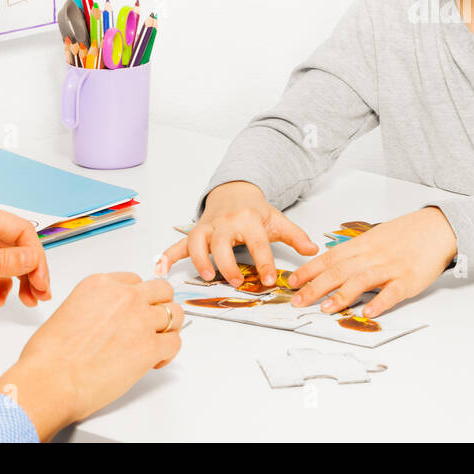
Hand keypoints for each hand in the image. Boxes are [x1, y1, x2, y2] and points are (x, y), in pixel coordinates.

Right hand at [0, 272, 181, 440]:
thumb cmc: (48, 357)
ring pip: (175, 314)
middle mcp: (125, 297)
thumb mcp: (67, 312)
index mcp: (101, 284)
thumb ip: (93, 308)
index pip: (135, 280)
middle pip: (162, 290)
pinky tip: (155, 361)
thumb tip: (104, 321)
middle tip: (152, 323)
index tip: (136, 309)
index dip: (138, 297)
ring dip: (168, 328)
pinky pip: (175, 342)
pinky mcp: (150, 347)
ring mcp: (140, 320)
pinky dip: (169, 352)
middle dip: (159, 306)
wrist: (49, 380)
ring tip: (157, 342)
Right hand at [158, 181, 317, 288]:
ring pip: (199, 243)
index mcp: (249, 220)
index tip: (269, 281)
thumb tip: (313, 250)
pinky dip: (167, 255)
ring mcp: (208, 227)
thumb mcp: (277, 219)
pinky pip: (178, 244)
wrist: (234, 191)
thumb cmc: (255, 210)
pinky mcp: (195, 232)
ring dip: (200, 260)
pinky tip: (160, 269)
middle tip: (235, 282)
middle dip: (228, 264)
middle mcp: (226, 223)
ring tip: (206, 277)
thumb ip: (295, 236)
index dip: (264, 263)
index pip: (258, 243)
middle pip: (223, 244)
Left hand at [289, 206, 456, 317]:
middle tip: (297, 300)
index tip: (292, 282)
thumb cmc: (406, 234)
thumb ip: (355, 251)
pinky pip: (392, 291)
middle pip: (340, 270)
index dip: (309, 270)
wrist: (437, 228)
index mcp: (363, 245)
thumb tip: (331, 264)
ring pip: (362, 280)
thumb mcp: (376, 237)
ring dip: (342, 294)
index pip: (330, 257)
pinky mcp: (409, 278)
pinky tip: (369, 311)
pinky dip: (380, 301)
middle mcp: (373, 255)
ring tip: (325, 308)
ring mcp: (391, 267)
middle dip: (316, 286)